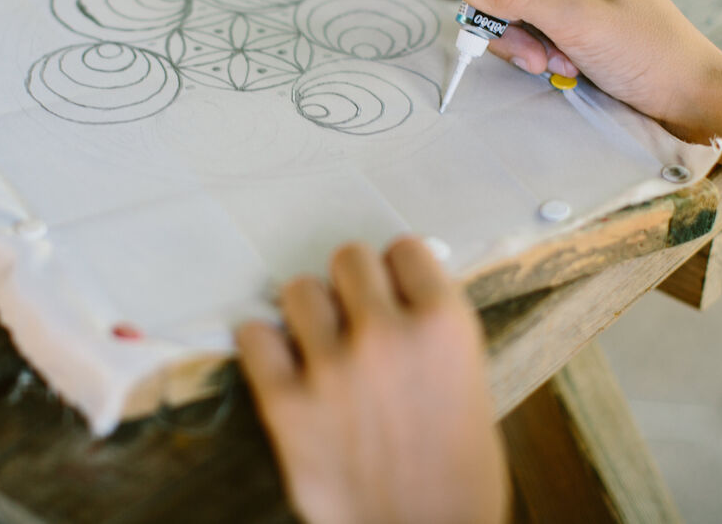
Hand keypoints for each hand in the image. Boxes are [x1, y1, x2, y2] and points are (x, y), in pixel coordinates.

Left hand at [236, 238, 508, 523]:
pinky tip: (282, 361)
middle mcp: (387, 335)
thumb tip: (392, 291)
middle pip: (349, 259)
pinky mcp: (288, 406)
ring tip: (319, 341)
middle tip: (355, 315)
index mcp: (443, 326)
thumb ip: (427, 329)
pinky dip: (264, 345)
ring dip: (309, 312)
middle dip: (352, 285)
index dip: (397, 272)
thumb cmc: (458, 471)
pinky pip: (254, 337)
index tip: (392, 289)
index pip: (405, 249)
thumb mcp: (467, 379)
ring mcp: (333, 368)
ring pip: (299, 290)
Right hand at [452, 0, 721, 140]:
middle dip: (510, 17)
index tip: (495, 4)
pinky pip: (525, 27)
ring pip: (509, 6)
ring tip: (555, 61)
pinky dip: (534, 50)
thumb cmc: (648, 50)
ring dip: (522, 40)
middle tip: (535, 49)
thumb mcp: (575, 20)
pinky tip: (562, 64)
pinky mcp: (566, 17)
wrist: (685, 94)